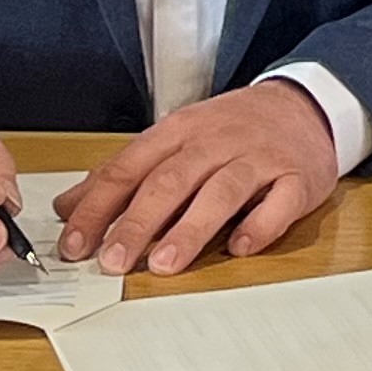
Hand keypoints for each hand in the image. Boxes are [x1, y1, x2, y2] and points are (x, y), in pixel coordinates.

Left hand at [57, 78, 343, 274]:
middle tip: (112, 262)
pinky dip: (260, 225)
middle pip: (171, 180)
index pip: (129, 169)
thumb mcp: (173, 140)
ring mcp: (259, 158)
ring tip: (164, 264)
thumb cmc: (231, 130)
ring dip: (191, 228)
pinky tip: (240, 247)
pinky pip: (280, 202)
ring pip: (221, 190)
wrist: (304, 106)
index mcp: (178, 131)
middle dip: (137, 222)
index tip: (73, 245)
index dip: (98, 208)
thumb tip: (67, 208)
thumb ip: (123, 174)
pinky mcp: (297, 177)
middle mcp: (216, 141)